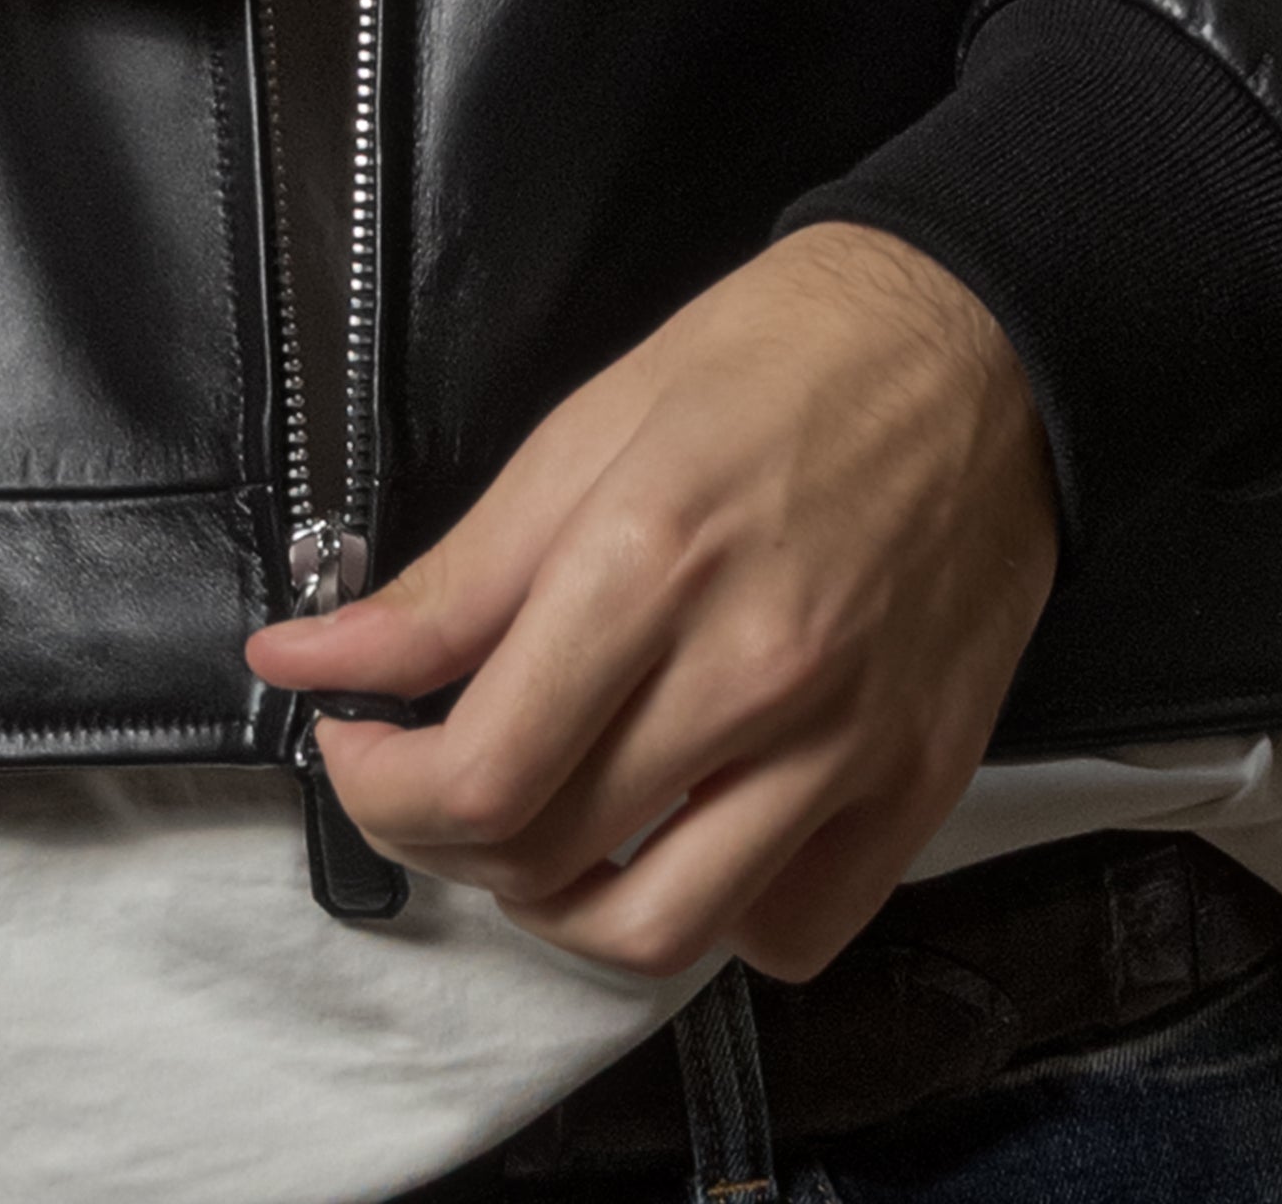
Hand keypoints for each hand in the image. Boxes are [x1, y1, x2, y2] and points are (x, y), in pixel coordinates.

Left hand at [248, 223, 1056, 980]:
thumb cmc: (774, 364)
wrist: (971, 348)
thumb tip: (310, 656)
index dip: (379, 787)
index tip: (352, 740)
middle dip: (442, 833)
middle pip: (548, 858)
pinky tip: (675, 829)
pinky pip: (787, 932)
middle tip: (427, 768)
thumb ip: (451, 580)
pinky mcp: (916, 787)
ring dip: (558, 903)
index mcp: (648, 566)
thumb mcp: (583, 434)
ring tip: (536, 821)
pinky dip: (709, 915)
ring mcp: (847, 748)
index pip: (480, 774)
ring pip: (660, 933)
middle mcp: (753, 676)